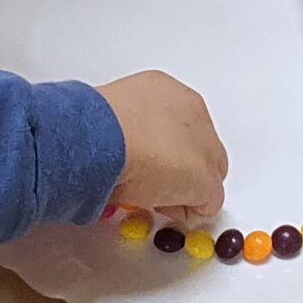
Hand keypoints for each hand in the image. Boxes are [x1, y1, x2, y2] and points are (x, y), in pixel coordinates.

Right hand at [99, 71, 226, 218]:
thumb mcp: (111, 116)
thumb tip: (120, 148)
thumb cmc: (95, 124)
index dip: (163, 151)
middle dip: (178, 170)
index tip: (145, 164)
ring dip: (181, 188)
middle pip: (198, 149)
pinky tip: (157, 204)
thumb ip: (126, 129)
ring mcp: (205, 144)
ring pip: (205, 175)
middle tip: (147, 184)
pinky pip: (205, 204)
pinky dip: (185, 211)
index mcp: (165, 91)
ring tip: (145, 191)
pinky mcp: (206, 179)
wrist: (103, 136)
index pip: (177, 125)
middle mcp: (191, 111)